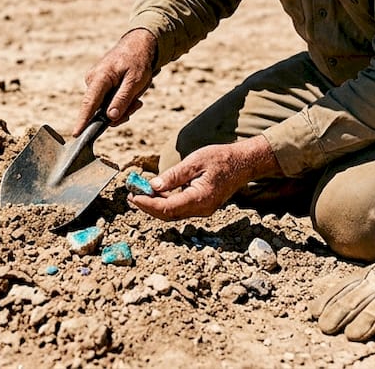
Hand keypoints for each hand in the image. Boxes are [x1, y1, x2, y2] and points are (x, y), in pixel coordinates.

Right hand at [72, 29, 156, 134]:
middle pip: (100, 110)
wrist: (137, 45)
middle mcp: (92, 80)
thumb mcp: (135, 81)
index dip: (82, 120)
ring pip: (105, 107)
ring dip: (122, 107)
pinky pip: (107, 101)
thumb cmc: (138, 61)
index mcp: (100, 77)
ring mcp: (94, 82)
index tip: (76, 134)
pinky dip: (120, 102)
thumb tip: (110, 118)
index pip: (89, 103)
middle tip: (138, 104)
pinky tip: (131, 95)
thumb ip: (122, 99)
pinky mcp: (99, 85)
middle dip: (120, 112)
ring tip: (137, 98)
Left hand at [128, 136, 279, 219]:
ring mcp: (202, 210)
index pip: (167, 207)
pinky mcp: (202, 206)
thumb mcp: (195, 161)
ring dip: (155, 206)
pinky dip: (165, 203)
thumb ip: (174, 175)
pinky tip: (156, 193)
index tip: (133, 196)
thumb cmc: (221, 159)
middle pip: (168, 214)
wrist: (243, 163)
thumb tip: (153, 185)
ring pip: (173, 214)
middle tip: (131, 196)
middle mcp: (201, 209)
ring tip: (139, 194)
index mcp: (200, 198)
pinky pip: (180, 209)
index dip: (148, 204)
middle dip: (147, 207)